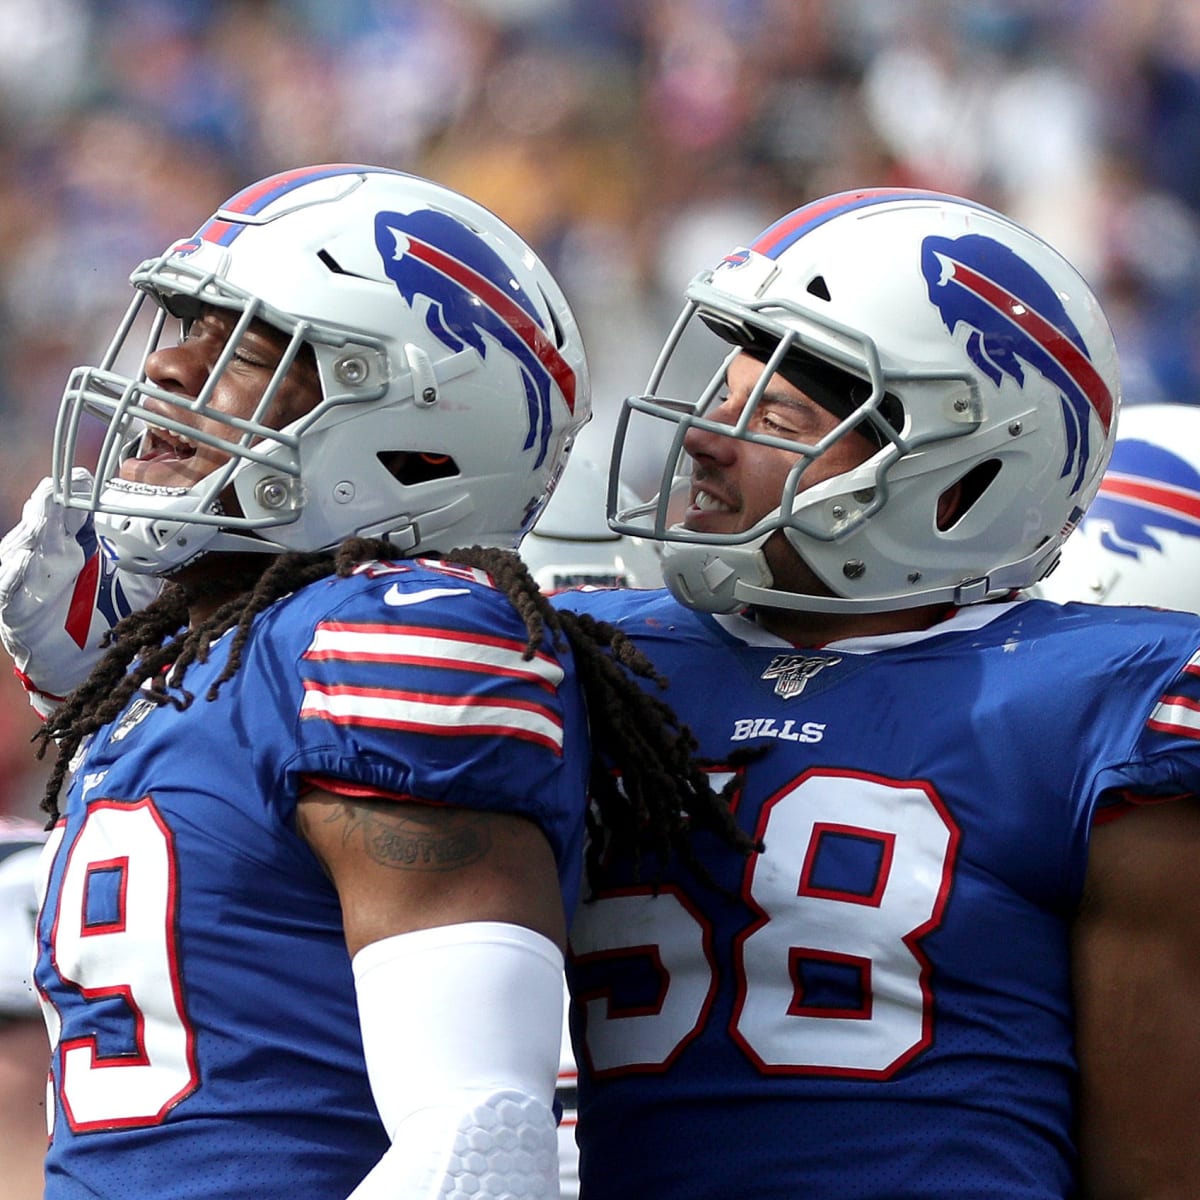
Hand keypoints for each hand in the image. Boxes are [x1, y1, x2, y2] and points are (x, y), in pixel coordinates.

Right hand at [0, 470, 160, 715]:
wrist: (81, 658)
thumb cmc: (105, 611)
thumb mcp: (136, 582)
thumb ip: (155, 560)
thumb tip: (191, 538)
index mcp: (76, 541)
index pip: (73, 509)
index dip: (77, 493)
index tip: (87, 477)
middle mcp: (49, 551)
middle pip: (45, 519)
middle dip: (52, 502)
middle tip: (60, 486)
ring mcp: (27, 575)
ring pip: (24, 544)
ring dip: (34, 528)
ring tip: (43, 513)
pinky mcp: (14, 604)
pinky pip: (9, 587)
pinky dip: (14, 574)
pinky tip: (24, 561)